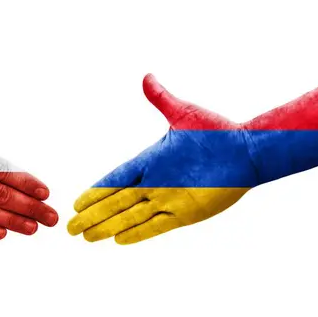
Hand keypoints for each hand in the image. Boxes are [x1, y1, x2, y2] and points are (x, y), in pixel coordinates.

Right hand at [68, 74, 257, 243]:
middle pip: (115, 202)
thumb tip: (146, 77)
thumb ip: (162, 99)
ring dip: (107, 227)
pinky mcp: (185, 214)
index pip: (115, 179)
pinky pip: (155, 226)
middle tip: (70, 227)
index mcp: (151, 161)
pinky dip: (136, 233)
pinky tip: (118, 240)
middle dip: (92, 215)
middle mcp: (155, 183)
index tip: (77, 202)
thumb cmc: (217, 132)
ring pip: (129, 216)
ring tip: (86, 237)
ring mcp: (169, 199)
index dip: (95, 191)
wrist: (247, 151)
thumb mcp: (184, 113)